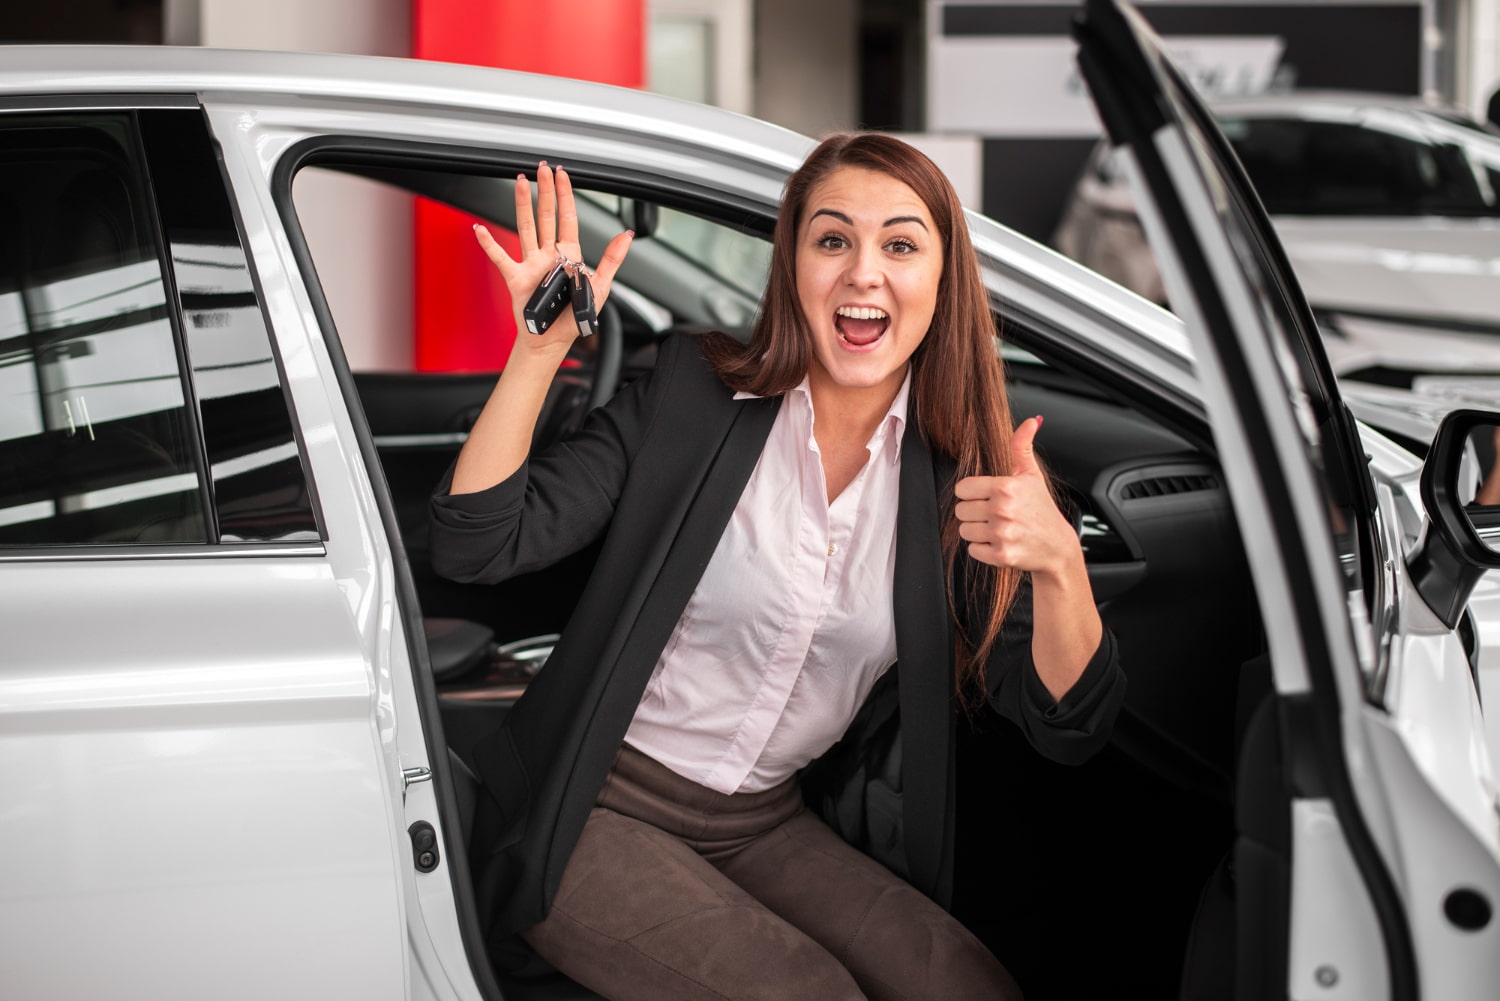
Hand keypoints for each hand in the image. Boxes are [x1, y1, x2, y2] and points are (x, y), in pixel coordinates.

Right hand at [473, 162, 633, 354]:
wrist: (552, 340)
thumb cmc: (573, 316)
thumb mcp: (601, 287)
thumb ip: (612, 259)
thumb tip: (627, 235)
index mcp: (569, 254)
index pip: (568, 217)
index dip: (566, 195)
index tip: (562, 174)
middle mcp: (548, 254)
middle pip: (546, 215)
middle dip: (545, 190)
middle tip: (541, 168)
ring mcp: (530, 264)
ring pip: (525, 227)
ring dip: (521, 204)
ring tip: (518, 182)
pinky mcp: (515, 278)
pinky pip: (500, 258)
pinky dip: (489, 244)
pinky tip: (480, 229)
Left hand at [954, 416, 1082, 578]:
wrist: (1058, 547)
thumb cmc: (1042, 510)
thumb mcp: (1031, 476)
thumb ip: (1022, 446)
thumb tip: (1031, 420)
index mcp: (1005, 487)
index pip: (962, 489)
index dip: (972, 493)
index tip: (986, 497)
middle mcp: (1002, 510)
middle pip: (961, 511)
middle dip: (975, 513)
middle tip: (995, 514)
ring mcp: (1001, 534)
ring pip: (964, 530)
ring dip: (977, 531)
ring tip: (998, 528)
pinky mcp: (1001, 555)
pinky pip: (973, 550)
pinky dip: (983, 549)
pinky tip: (1001, 542)